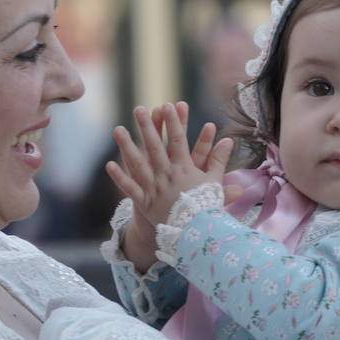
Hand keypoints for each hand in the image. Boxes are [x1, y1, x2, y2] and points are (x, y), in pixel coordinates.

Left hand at [107, 102, 232, 225]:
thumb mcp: (214, 182)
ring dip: (127, 145)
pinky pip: (130, 188)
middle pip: (155, 147)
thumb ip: (219, 160)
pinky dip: (120, 177)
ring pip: (138, 163)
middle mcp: (167, 175)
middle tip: (139, 108)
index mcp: (184, 169)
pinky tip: (109, 164)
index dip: (173, 122)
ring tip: (118, 129)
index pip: (177, 140)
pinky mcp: (145, 202)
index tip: (168, 105)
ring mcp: (154, 188)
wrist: (195, 234)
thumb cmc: (206, 207)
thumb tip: (229, 140)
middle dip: (146, 126)